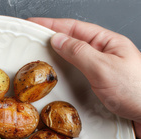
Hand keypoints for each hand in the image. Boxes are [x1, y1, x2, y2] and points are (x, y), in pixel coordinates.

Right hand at [28, 18, 140, 137]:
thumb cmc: (137, 91)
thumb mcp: (103, 67)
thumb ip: (79, 52)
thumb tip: (58, 40)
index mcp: (108, 43)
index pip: (74, 28)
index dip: (52, 25)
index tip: (34, 24)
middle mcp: (106, 55)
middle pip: (73, 42)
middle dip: (52, 40)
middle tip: (31, 41)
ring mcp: (103, 71)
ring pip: (75, 60)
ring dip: (57, 59)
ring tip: (40, 59)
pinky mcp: (101, 88)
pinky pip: (78, 76)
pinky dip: (64, 76)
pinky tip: (57, 80)